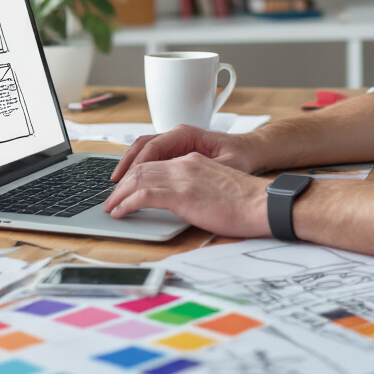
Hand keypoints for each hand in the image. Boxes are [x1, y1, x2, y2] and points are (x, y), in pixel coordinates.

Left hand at [103, 152, 270, 237]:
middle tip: (111, 199)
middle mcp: (185, 164)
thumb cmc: (246, 202)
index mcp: (193, 160)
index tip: (124, 188)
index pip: (154, 163)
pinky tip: (121, 213)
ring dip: (119, 195)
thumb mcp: (215, 186)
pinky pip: (144, 195)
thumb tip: (181, 202)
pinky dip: (127, 203)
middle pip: (142, 168)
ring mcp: (182, 177)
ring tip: (111, 208)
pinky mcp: (182, 194)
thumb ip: (195, 187)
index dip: (134, 175)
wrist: (262, 204)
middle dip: (121, 185)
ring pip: (138, 179)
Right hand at [111, 125, 258, 181]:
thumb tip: (190, 175)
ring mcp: (175, 143)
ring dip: (129, 166)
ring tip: (117, 184)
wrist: (250, 152)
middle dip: (126, 165)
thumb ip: (208, 168)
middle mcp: (177, 135)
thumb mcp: (227, 164)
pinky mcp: (175, 152)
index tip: (126, 179)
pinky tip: (131, 182)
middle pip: (143, 147)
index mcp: (186, 134)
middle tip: (114, 184)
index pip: (153, 147)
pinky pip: (151, 158)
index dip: (137, 164)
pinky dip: (139, 168)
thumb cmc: (240, 156)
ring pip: (144, 151)